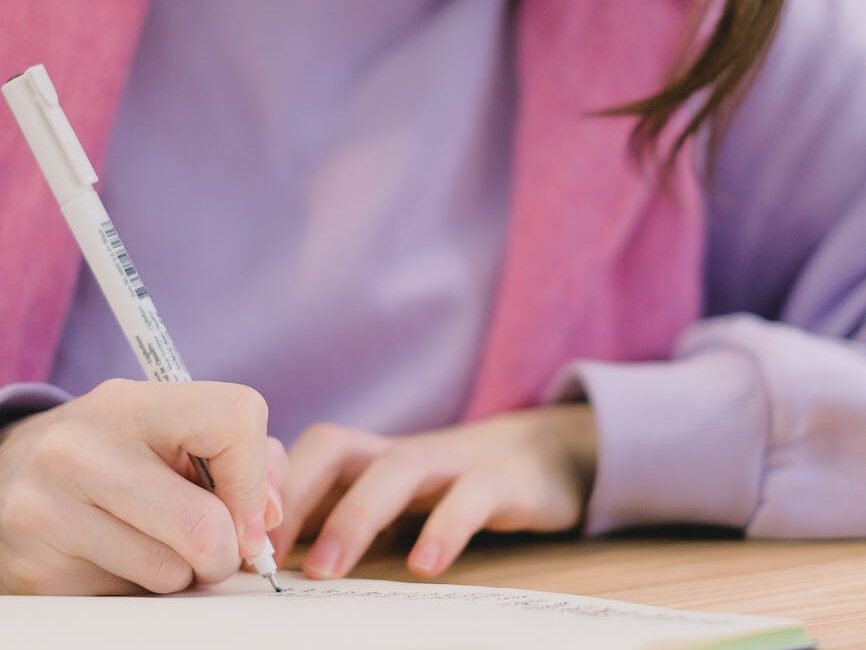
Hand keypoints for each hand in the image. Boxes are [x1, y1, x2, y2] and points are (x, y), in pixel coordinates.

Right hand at [0, 379, 285, 594]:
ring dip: (185, 573)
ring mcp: (48, 510)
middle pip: (205, 524)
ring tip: (159, 544)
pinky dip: (142, 588)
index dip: (256, 475)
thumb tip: (269, 517)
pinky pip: (130, 599)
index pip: (236, 418)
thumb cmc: (120, 451)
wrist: (13, 473)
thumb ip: (248, 460)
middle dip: (228, 550)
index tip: (247, 505)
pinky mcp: (34, 569)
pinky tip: (118, 557)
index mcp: (131, 403)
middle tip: (216, 548)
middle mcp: (81, 450)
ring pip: (171, 571)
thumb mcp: (177, 431)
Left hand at [271, 404, 595, 578]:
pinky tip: (424, 567)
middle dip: (296, 497)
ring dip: (355, 514)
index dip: (270, 492)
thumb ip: (342, 518)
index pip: (306, 455)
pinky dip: (445, 527)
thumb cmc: (449, 487)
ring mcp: (453, 461)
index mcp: (371, 457)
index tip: (240, 546)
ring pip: (399, 468)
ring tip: (325, 570)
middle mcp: (402, 452)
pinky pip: (470, 496)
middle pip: (338, 449)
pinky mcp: (500, 480)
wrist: (541, 455)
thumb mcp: (393, 500)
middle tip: (264, 557)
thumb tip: (270, 559)